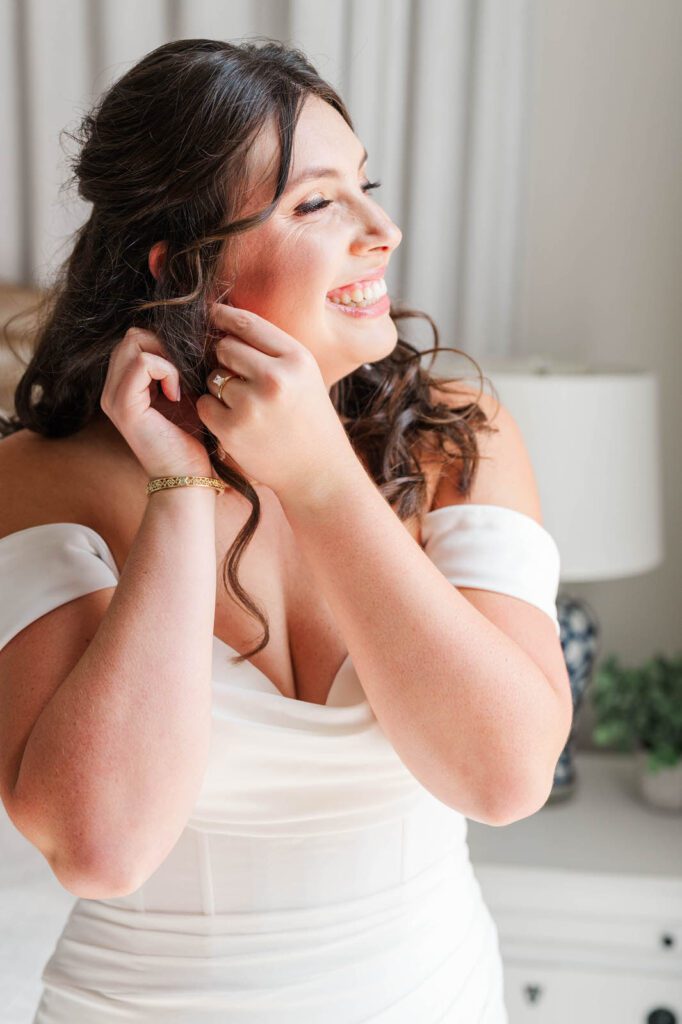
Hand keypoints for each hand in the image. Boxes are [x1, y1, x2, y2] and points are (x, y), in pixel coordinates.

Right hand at [100, 327, 211, 478]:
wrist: (187, 476)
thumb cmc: (191, 438)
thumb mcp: (184, 393)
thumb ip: (176, 366)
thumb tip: (188, 334)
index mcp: (122, 386)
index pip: (135, 339)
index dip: (164, 345)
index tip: (185, 374)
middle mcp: (111, 390)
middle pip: (132, 335)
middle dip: (164, 347)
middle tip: (184, 377)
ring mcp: (113, 398)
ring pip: (134, 342)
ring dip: (166, 358)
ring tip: (180, 387)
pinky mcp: (123, 406)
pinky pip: (142, 362)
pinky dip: (167, 371)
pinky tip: (177, 395)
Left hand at [195, 303, 356, 501]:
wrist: (318, 472)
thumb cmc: (309, 419)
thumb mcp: (304, 375)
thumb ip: (271, 350)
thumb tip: (224, 323)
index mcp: (296, 358)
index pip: (247, 323)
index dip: (224, 316)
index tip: (212, 315)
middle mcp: (275, 377)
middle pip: (225, 348)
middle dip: (225, 359)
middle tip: (241, 378)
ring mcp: (252, 404)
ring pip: (213, 377)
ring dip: (221, 388)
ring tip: (247, 406)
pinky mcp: (233, 428)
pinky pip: (205, 404)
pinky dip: (214, 411)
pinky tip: (237, 422)